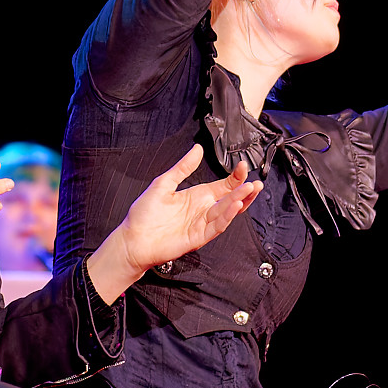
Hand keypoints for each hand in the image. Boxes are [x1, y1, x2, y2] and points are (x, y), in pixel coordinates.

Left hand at [88, 148, 259, 302]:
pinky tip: (235, 205)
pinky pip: (217, 226)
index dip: (234, 177)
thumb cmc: (144, 214)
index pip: (222, 186)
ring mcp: (202, 224)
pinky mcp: (198, 237)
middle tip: (255, 182)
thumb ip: (182, 168)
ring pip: (227, 212)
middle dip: (244, 190)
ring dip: (240, 201)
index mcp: (196, 196)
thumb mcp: (163, 183)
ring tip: (250, 190)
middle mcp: (202, 210)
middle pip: (230, 199)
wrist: (132, 238)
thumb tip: (197, 149)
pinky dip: (227, 216)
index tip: (243, 166)